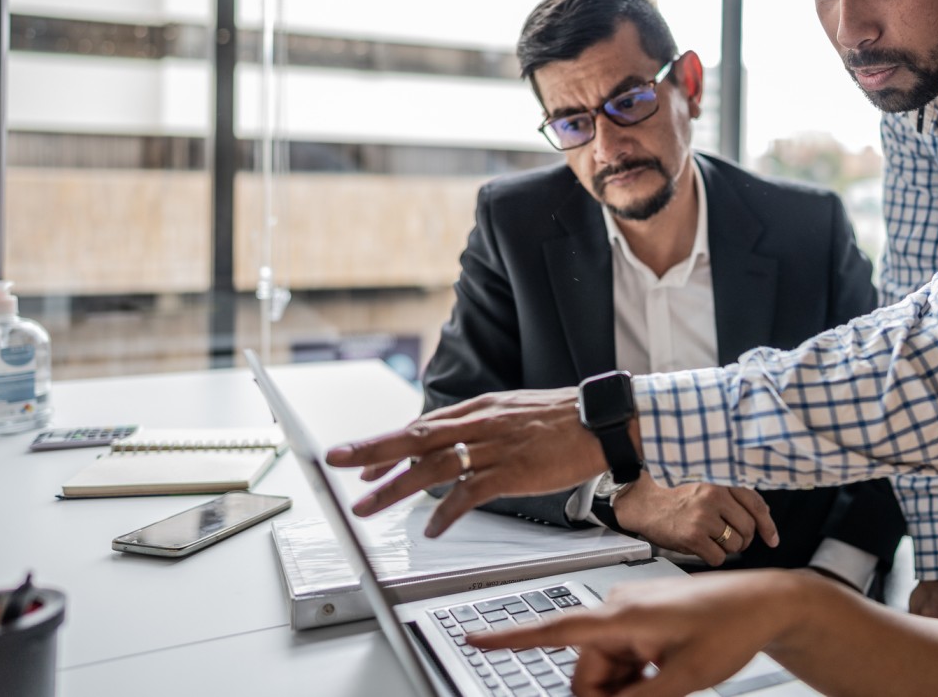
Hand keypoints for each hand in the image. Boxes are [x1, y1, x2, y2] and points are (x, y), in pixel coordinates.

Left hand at [323, 387, 610, 536]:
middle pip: (415, 439)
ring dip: (395, 488)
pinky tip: (432, 528)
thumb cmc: (563, 420)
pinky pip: (470, 493)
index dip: (386, 444)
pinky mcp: (513, 471)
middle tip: (336, 463)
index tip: (358, 459)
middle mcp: (480, 424)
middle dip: (372, 452)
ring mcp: (495, 447)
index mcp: (479, 409)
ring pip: (433, 467)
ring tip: (367, 507)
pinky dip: (447, 511)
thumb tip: (453, 444)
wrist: (601, 421)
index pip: (422, 426)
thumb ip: (481, 427)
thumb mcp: (514, 412)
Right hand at [467, 570, 812, 696]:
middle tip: (656, 689)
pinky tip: (667, 669)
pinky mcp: (641, 618)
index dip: (511, 636)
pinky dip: (637, 673)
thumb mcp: (685, 678)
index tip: (475, 636)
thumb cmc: (731, 626)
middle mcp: (619, 607)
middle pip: (586, 670)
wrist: (764, 602)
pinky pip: (622, 658)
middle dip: (610, 693)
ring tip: (668, 677)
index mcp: (623, 614)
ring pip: (604, 668)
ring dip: (627, 685)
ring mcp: (630, 611)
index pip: (556, 629)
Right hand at [611, 476, 778, 564]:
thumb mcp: (707, 489)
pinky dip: (713, 557)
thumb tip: (766, 515)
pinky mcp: (692, 536)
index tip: (773, 539)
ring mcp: (703, 517)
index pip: (755, 504)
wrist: (644, 503)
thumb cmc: (677, 498)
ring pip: (735, 545)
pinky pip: (718, 557)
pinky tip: (701, 548)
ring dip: (728, 549)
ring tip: (711, 541)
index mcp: (721, 483)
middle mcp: (714, 497)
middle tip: (731, 540)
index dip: (768, 525)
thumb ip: (734, 498)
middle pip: (748, 529)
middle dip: (743, 540)